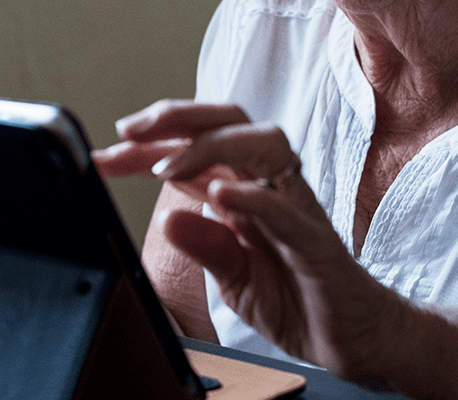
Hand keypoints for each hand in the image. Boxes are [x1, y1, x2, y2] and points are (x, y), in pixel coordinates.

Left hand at [93, 100, 410, 382]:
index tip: (105, 154)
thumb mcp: (233, 278)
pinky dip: (252, 196)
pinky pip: (286, 206)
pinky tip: (219, 194)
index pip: (193, 148)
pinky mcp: (315, 239)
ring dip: (210, 146)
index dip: (148, 146)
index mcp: (244, 190)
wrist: (353, 339)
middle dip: (177, 117)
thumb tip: (167, 220)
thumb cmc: (297, 299)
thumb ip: (204, 246)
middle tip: (128, 130)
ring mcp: (295, 206)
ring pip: (263, 144)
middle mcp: (270, 186)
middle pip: (230, 121)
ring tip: (165, 167)